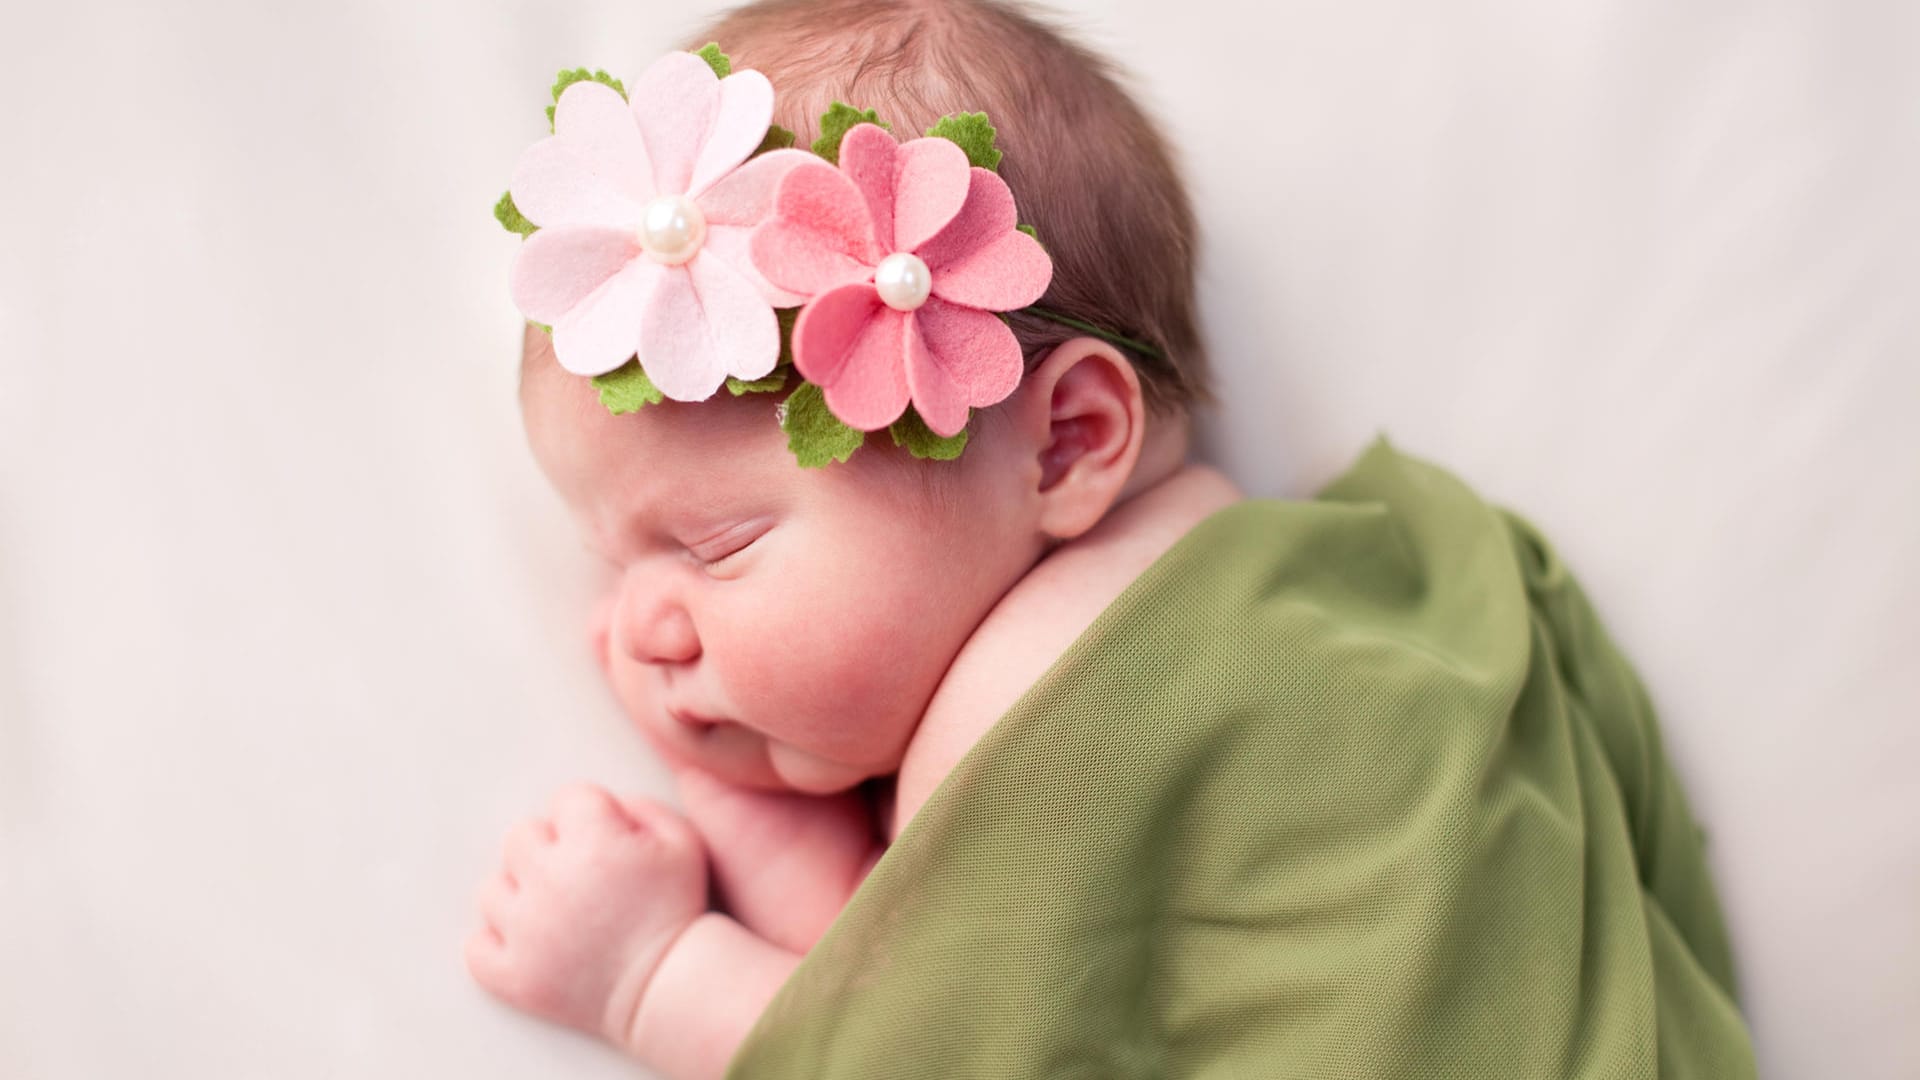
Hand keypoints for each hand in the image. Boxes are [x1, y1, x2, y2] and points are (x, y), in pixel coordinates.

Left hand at [466, 784, 707, 1042]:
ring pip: (493, 889)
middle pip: (520, 836)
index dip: (591, 815)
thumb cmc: (678, 911)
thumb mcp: (683, 842)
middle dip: (548, 847)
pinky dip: (497, 944)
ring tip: (556, 909)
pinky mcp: (514, 975)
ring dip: (520, 893)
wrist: (669, 985)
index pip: (567, 798)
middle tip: (579, 873)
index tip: (606, 840)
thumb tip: (605, 804)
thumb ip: (644, 806)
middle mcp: (551, 881)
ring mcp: (526, 931)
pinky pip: (477, 947)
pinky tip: (529, 940)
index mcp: (593, 843)